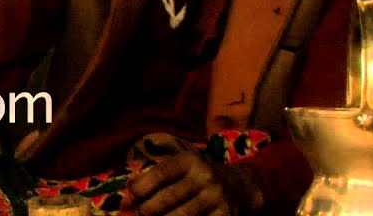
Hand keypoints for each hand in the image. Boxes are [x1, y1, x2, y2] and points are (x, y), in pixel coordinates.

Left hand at [128, 152, 262, 215]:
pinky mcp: (226, 215)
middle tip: (140, 213)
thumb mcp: (182, 165)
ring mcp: (216, 198)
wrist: (241, 186)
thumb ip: (158, 174)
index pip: (160, 174)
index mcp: (189, 161)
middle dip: (148, 210)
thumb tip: (131, 190)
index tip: (133, 196)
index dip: (142, 187)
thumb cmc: (199, 176)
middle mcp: (204, 177)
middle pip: (168, 198)